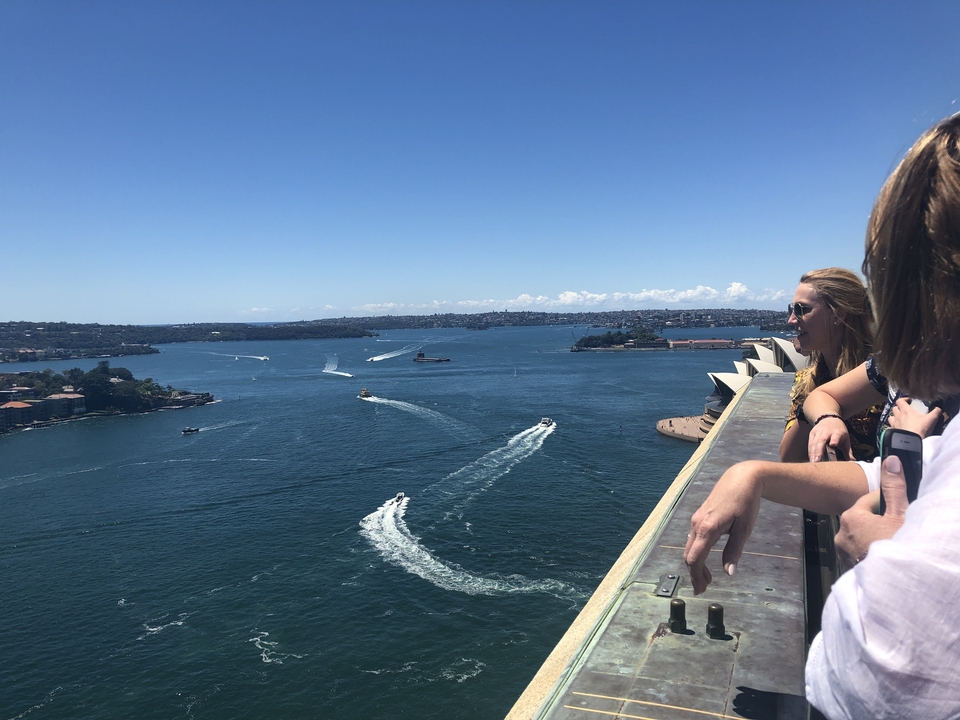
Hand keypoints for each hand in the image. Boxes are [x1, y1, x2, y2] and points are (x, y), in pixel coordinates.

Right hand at [684, 462, 762, 594]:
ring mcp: (696, 520)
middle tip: (703, 589)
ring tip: (707, 578)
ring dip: (695, 564)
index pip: (695, 559)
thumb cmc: (745, 503)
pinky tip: (706, 559)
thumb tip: (729, 573)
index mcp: (708, 528)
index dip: (696, 576)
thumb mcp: (744, 529)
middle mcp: (697, 524)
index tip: (701, 590)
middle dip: (694, 573)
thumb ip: (734, 551)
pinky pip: (693, 539)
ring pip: (690, 547)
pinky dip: (697, 553)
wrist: (741, 479)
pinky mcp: (699, 517)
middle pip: (689, 555)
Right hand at [808, 415, 850, 462]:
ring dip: (813, 453)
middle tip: (818, 460)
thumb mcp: (846, 439)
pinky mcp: (812, 433)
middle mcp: (827, 431)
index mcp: (837, 432)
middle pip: (822, 440)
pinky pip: (810, 443)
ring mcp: (818, 432)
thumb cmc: (839, 431)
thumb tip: (853, 461)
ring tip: (813, 462)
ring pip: (814, 442)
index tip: (833, 444)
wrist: (830, 418)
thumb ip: (848, 452)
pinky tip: (811, 458)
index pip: (836, 436)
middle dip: (819, 451)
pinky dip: (810, 451)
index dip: (834, 440)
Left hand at [835, 456, 908, 562]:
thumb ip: (893, 488)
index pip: (868, 500)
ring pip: (861, 534)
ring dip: (874, 535)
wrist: (895, 585)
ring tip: (892, 541)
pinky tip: (884, 553)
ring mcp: (843, 551)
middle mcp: (840, 533)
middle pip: (864, 518)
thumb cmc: (896, 548)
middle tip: (898, 527)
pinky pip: (860, 550)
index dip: (886, 502)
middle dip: (879, 520)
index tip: (898, 508)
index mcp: (850, 517)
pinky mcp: (848, 566)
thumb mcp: (899, 514)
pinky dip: (870, 549)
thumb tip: (890, 461)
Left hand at [888, 398, 941, 438]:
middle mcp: (898, 416)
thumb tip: (939, 408)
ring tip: (901, 420)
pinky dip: (893, 427)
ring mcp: (894, 424)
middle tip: (906, 411)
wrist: (911, 442)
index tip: (909, 401)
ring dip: (895, 417)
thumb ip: (936, 412)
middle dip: (899, 408)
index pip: (900, 401)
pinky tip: (898, 429)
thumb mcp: (931, 419)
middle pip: (894, 408)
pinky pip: (890, 427)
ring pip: (891, 417)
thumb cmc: (920, 429)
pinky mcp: (892, 431)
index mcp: (906, 411)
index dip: (903, 400)